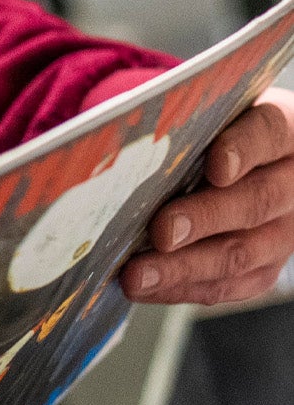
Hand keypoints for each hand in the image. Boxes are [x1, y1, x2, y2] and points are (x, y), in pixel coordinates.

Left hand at [123, 88, 293, 306]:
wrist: (236, 165)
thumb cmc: (211, 133)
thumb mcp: (207, 116)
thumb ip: (185, 124)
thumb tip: (128, 143)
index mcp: (285, 131)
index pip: (270, 133)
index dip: (244, 149)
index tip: (216, 166)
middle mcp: (292, 182)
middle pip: (257, 200)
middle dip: (205, 218)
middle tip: (161, 231)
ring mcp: (285, 230)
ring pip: (243, 253)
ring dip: (185, 267)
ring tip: (138, 274)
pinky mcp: (266, 268)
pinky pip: (230, 286)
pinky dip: (184, 288)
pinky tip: (147, 287)